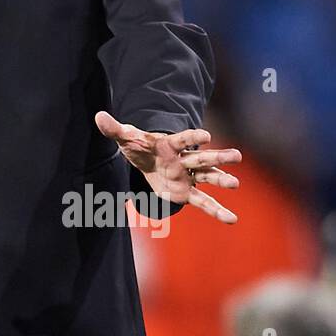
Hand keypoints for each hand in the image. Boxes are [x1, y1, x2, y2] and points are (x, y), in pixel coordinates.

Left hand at [94, 110, 240, 222]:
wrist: (146, 160)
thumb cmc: (139, 147)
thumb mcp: (126, 138)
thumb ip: (114, 129)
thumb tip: (98, 116)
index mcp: (170, 144)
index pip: (183, 139)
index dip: (193, 137)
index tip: (206, 136)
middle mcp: (184, 160)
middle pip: (202, 158)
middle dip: (219, 157)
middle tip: (237, 156)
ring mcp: (188, 176)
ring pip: (208, 178)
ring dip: (222, 180)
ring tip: (235, 184)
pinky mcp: (187, 193)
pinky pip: (203, 202)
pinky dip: (217, 211)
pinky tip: (231, 219)